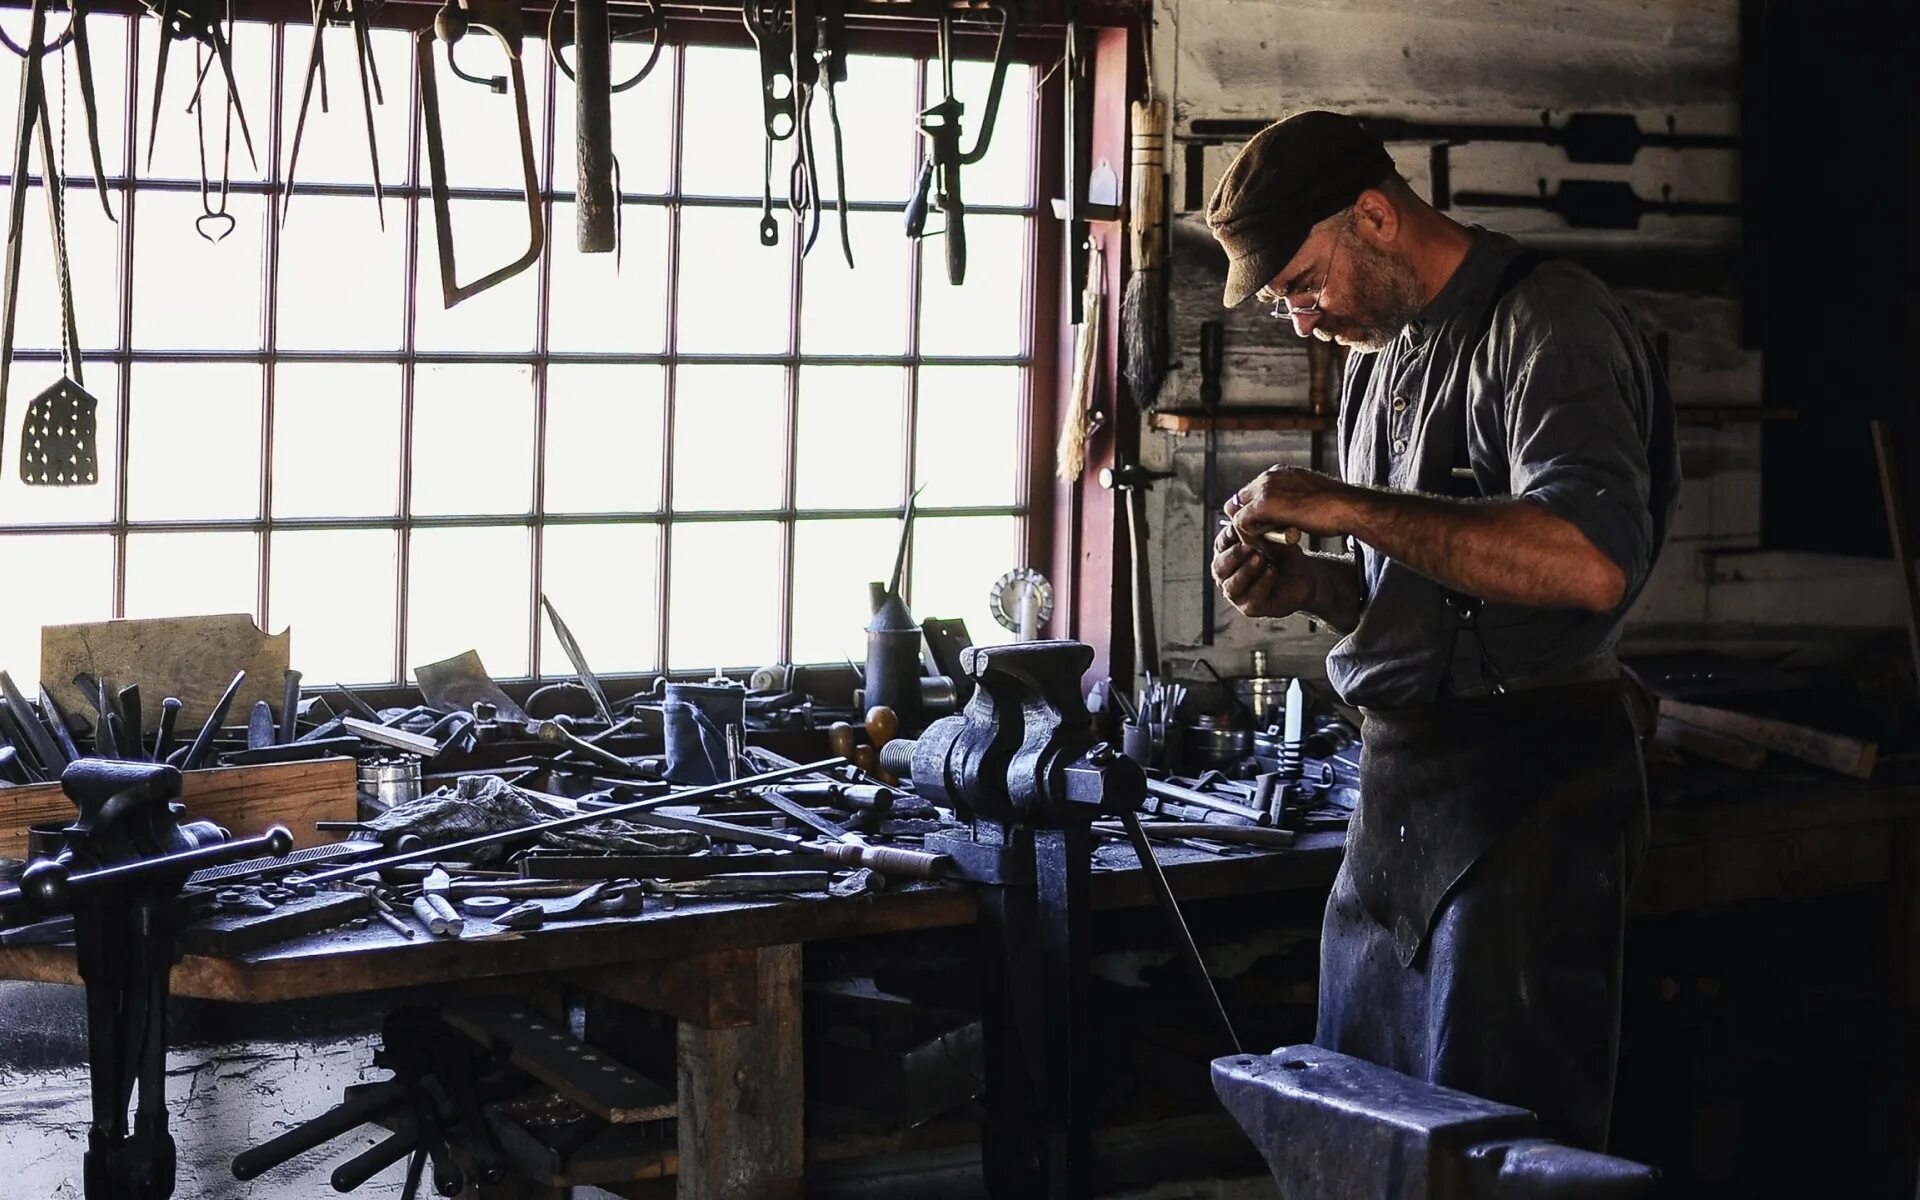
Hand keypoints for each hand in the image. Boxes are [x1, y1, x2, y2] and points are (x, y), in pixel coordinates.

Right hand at [1212, 521, 1315, 619]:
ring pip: (1231, 584)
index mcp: (1227, 555)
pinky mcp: (1250, 607)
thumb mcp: (1270, 537)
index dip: (1228, 537)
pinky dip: (1262, 583)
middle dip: (1234, 555)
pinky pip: (1251, 597)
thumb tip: (1243, 517)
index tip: (1240, 528)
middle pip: (1219, 567)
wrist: (1306, 575)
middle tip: (1249, 546)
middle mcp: (1227, 575)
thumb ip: (1255, 530)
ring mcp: (1237, 593)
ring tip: (1261, 558)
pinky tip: (1273, 571)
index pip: (1220, 545)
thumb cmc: (1284, 554)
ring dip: (1246, 570)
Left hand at [1227, 467, 1357, 543]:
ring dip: (1247, 532)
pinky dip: (1249, 537)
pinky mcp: (1263, 503)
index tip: (1265, 532)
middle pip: (1238, 501)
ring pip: (1236, 512)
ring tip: (1266, 546)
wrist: (1347, 507)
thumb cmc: (1335, 508)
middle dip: (1246, 521)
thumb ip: (1289, 504)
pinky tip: (1266, 547)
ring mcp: (1264, 488)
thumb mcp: (1307, 500)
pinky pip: (1241, 523)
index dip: (1253, 514)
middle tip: (1261, 540)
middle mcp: (1268, 477)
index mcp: (1279, 474)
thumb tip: (1280, 520)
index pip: (1250, 493)